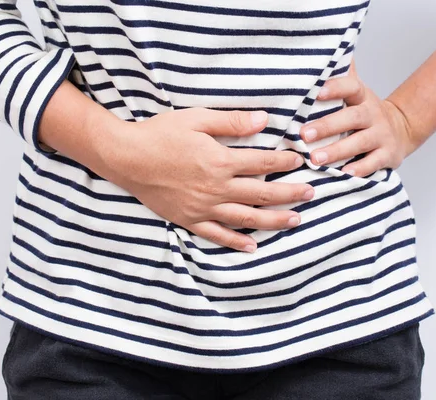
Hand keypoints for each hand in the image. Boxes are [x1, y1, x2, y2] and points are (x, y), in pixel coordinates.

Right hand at [101, 108, 314, 252]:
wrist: (125, 157)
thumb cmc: (159, 134)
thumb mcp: (196, 119)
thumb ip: (231, 121)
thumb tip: (264, 119)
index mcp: (220, 161)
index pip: (262, 162)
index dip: (284, 161)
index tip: (300, 160)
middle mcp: (216, 188)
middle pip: (261, 193)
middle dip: (290, 194)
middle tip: (311, 194)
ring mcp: (203, 207)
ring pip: (246, 218)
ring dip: (273, 220)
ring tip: (295, 221)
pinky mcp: (189, 219)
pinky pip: (217, 234)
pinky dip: (236, 242)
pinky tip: (252, 246)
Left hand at [300, 61, 416, 177]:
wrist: (401, 129)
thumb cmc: (365, 112)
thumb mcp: (356, 92)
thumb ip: (341, 75)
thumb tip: (323, 49)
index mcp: (361, 97)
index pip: (350, 87)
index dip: (335, 88)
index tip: (316, 93)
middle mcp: (373, 114)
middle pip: (352, 117)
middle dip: (327, 126)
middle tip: (303, 135)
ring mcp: (382, 134)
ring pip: (360, 142)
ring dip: (337, 151)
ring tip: (315, 159)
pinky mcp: (388, 155)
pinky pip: (374, 162)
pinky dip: (360, 169)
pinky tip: (344, 174)